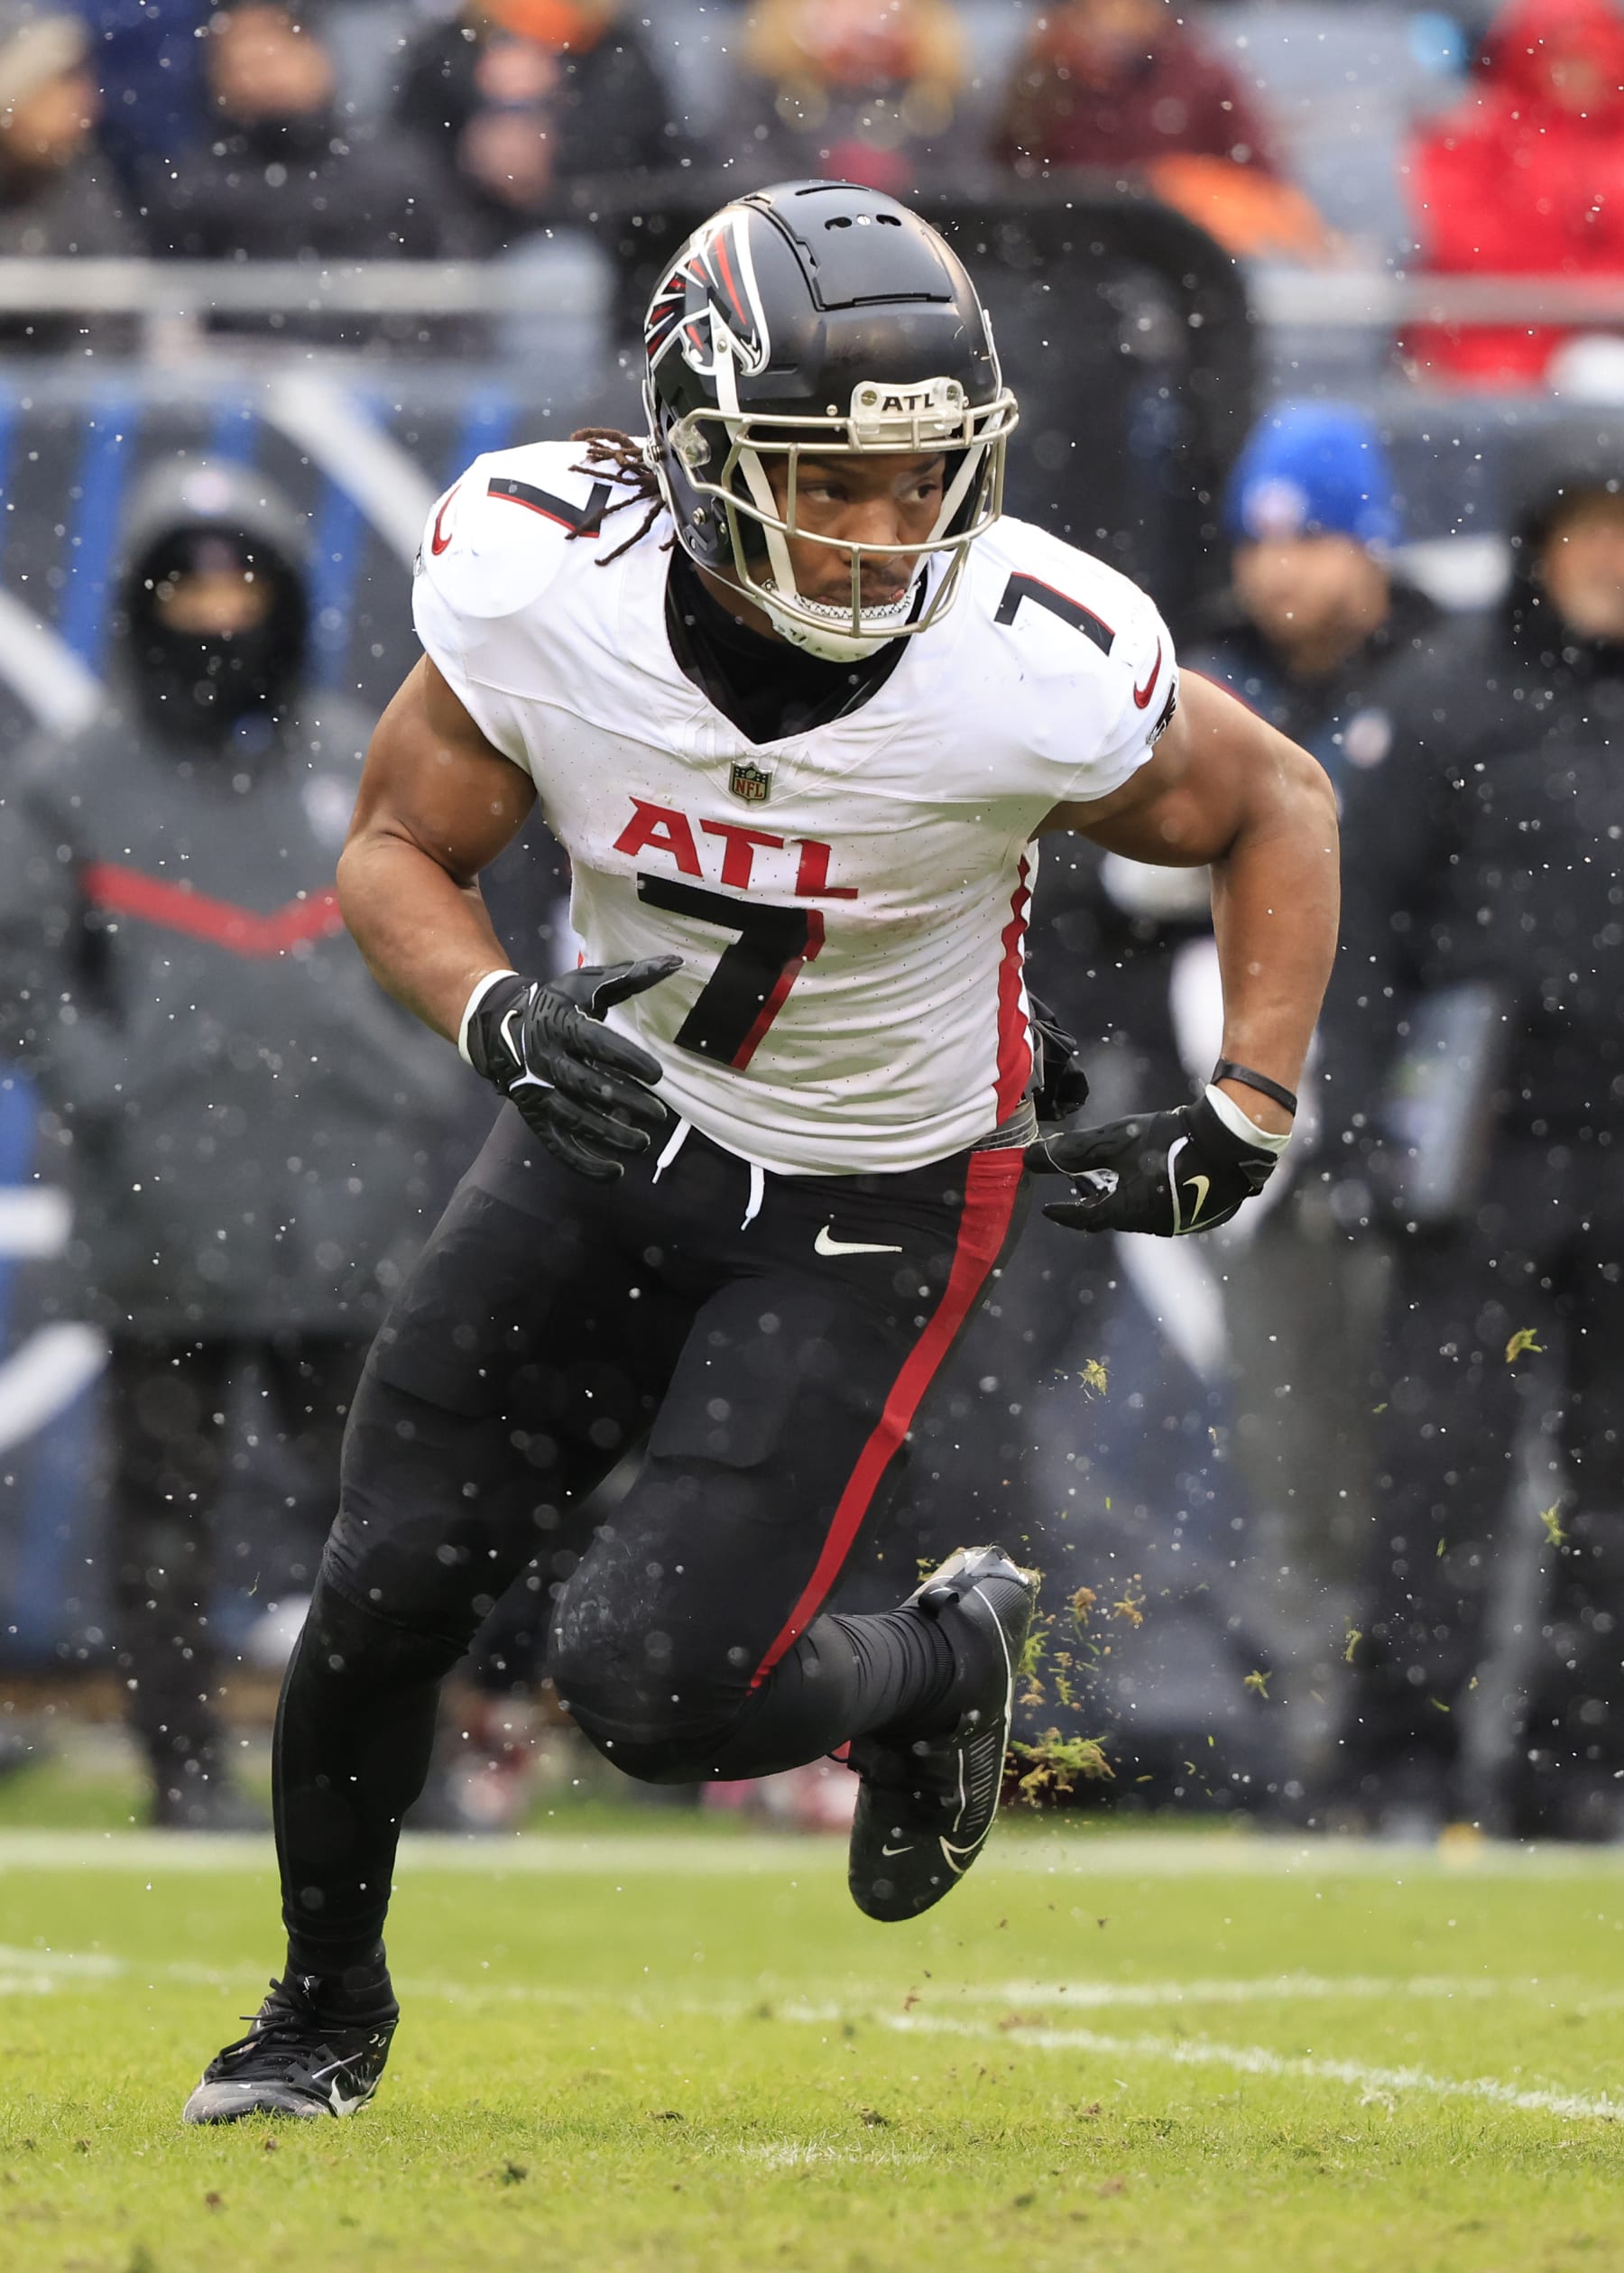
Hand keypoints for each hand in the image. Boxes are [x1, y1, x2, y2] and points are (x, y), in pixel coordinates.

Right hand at [465, 957, 680, 1181]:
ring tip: (643, 1143)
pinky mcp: (535, 1116)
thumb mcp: (585, 986)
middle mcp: (546, 1061)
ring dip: (610, 1136)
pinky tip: (614, 1172)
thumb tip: (676, 962)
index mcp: (560, 1026)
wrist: (500, 1026)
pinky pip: (558, 1145)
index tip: (658, 1076)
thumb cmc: (555, 1004)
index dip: (628, 1061)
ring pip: (574, 1120)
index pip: (597, 1046)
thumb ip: (630, 978)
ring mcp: (538, 1092)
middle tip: (659, 1115)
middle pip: (587, 1088)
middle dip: (626, 1103)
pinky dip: (584, 1163)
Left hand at [1030, 1090, 1279, 1235]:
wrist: (1230, 1139)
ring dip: (1122, 1200)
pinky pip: (1165, 1210)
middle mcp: (1156, 1226)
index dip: (1064, 1213)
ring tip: (1112, 1182)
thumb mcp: (1114, 1141)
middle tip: (1079, 1192)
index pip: (1086, 1219)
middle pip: (1114, 1219)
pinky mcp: (1203, 1213)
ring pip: (1141, 1215)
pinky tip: (1149, 1179)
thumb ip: (1071, 1152)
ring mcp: (1183, 1222)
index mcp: (1131, 1213)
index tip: (1047, 1210)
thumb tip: (1028, 1158)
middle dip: (1093, 1206)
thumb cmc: (1169, 1140)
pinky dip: (1148, 1198)